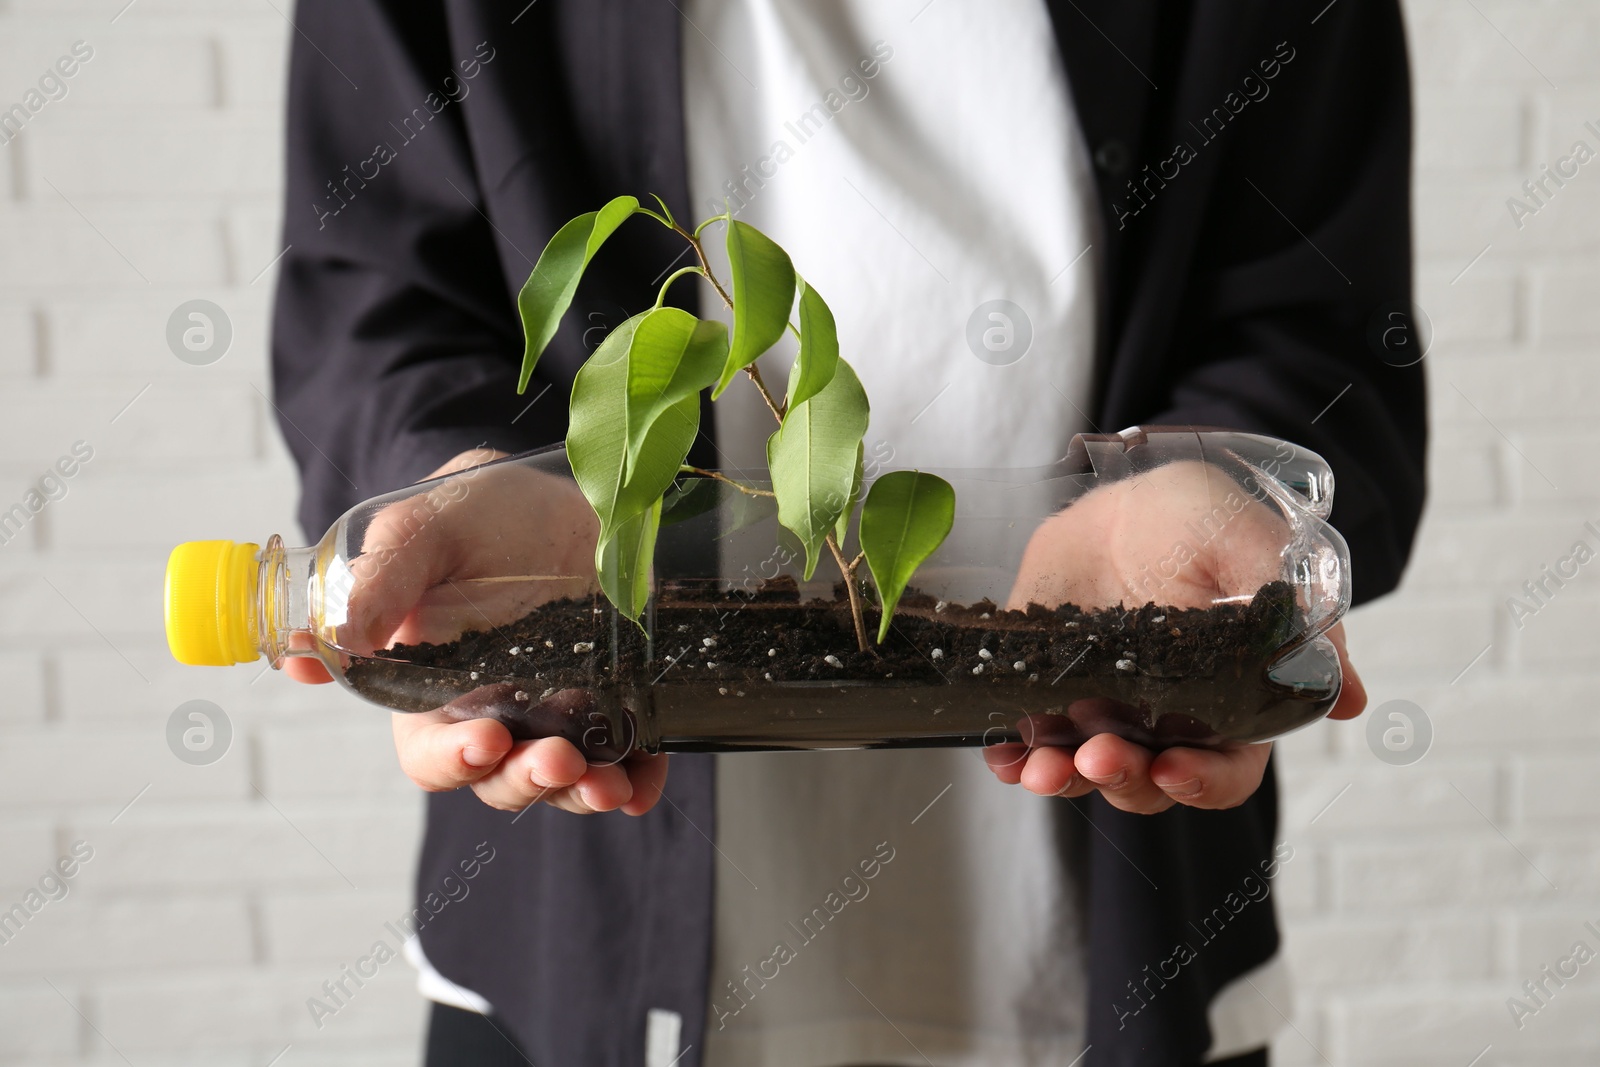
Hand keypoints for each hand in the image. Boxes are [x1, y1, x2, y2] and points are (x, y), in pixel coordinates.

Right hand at [283, 448, 669, 816]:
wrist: (555, 491)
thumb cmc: (473, 514)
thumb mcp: (421, 530)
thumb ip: (379, 581)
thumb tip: (324, 645)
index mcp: (431, 689)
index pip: (433, 753)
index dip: (455, 759)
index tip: (484, 741)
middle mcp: (496, 712)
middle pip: (503, 777)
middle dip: (529, 778)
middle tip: (558, 760)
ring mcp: (560, 711)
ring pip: (564, 779)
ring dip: (583, 790)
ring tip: (607, 783)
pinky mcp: (618, 700)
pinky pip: (628, 757)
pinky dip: (637, 779)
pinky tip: (643, 785)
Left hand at [983, 461, 1367, 812]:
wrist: (1120, 494)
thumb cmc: (1199, 520)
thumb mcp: (1252, 548)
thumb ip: (1294, 617)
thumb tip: (1348, 696)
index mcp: (1227, 700)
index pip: (1226, 770)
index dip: (1204, 784)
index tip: (1177, 770)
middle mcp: (1163, 719)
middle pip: (1150, 782)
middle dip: (1126, 780)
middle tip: (1102, 755)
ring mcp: (1099, 708)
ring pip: (1085, 771)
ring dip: (1065, 778)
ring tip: (1044, 767)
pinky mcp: (1043, 690)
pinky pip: (1025, 741)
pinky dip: (1012, 759)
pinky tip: (1002, 757)